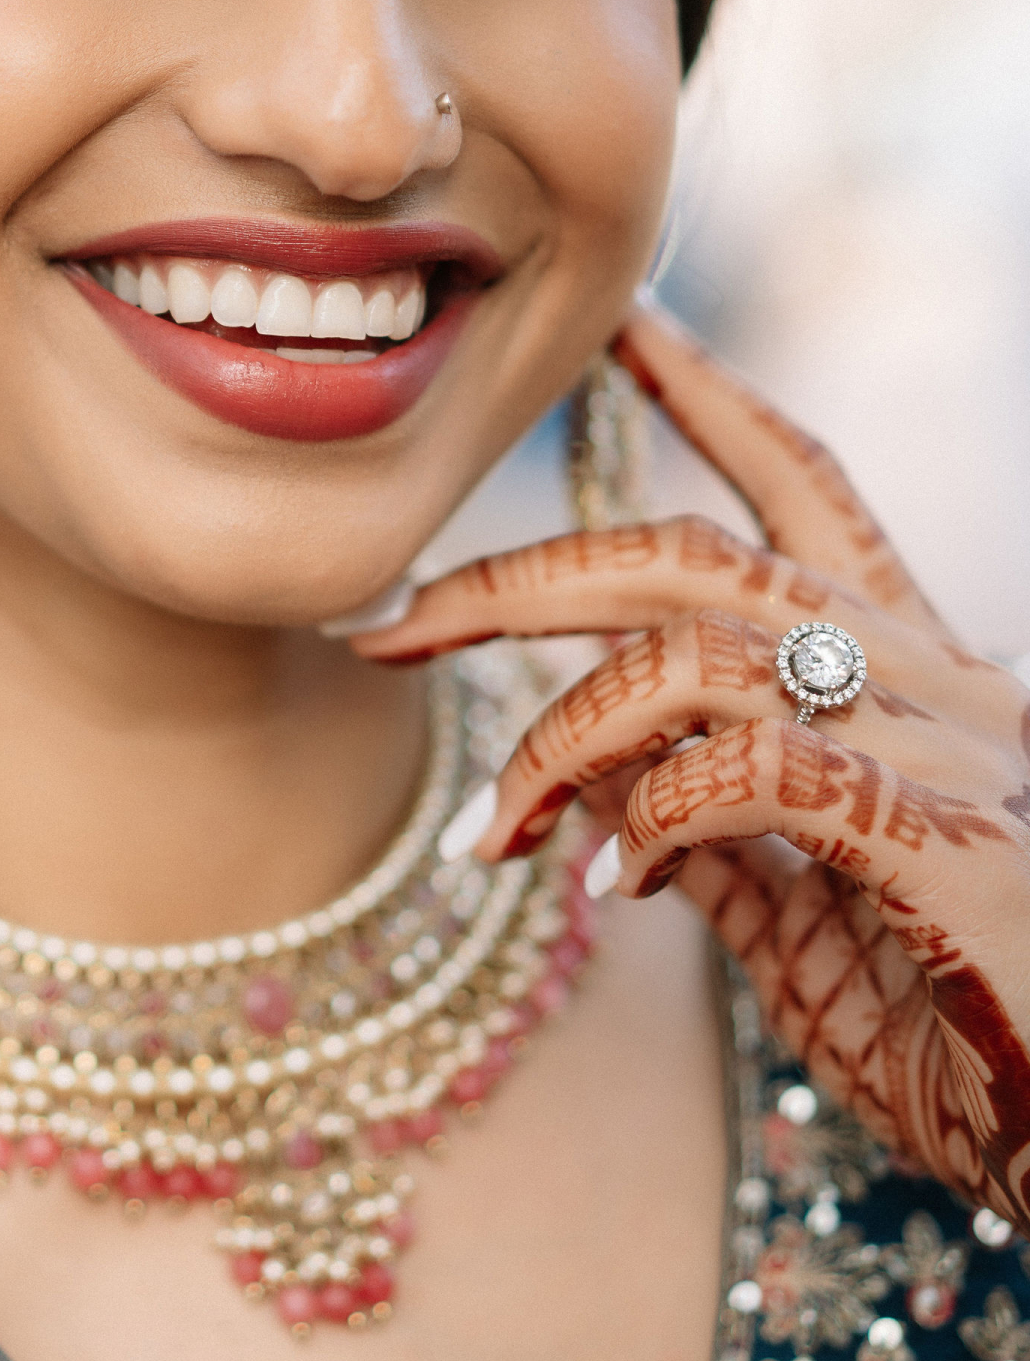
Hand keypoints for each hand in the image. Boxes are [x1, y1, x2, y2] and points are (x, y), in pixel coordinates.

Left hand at [354, 301, 1029, 1230]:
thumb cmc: (983, 1041)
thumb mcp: (823, 935)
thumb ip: (726, 856)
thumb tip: (605, 811)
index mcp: (914, 682)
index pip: (804, 490)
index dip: (714, 396)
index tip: (626, 320)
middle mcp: (934, 682)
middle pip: (700, 554)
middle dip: (524, 576)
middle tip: (390, 623)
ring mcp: (949, 753)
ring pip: (698, 652)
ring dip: (560, 737)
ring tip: (501, 834)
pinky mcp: (953, 841)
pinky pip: (754, 771)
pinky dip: (653, 819)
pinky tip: (618, 889)